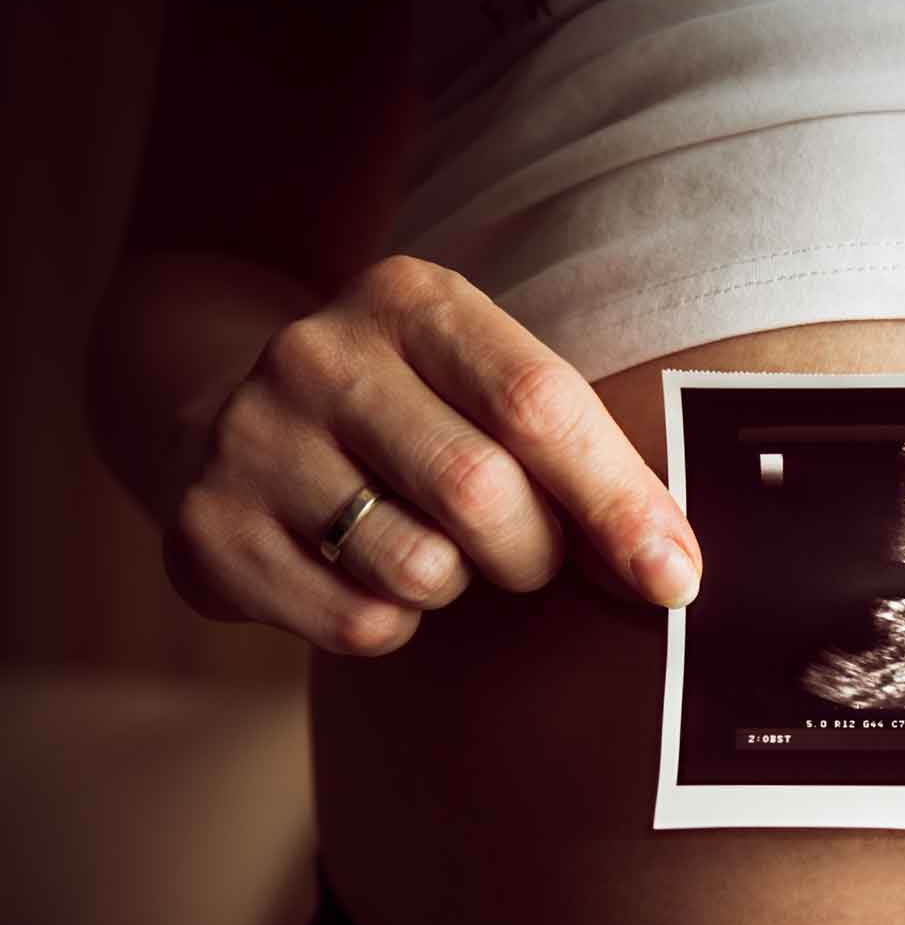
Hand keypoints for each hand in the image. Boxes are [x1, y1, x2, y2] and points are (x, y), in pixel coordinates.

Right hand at [162, 255, 701, 655]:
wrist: (227, 416)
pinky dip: (395, 622)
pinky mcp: (211, 531)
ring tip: (431, 546)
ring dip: (459, 588)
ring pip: (420, 570)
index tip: (674, 576)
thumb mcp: (484, 386)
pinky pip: (359, 624)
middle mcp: (319, 355)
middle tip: (528, 553)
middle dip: (536, 553)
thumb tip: (671, 565)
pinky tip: (362, 570)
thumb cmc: (412, 415)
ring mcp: (251, 439)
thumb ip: (577, 454)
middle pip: (482, 494)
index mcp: (411, 301)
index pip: (539, 404)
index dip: (620, 502)